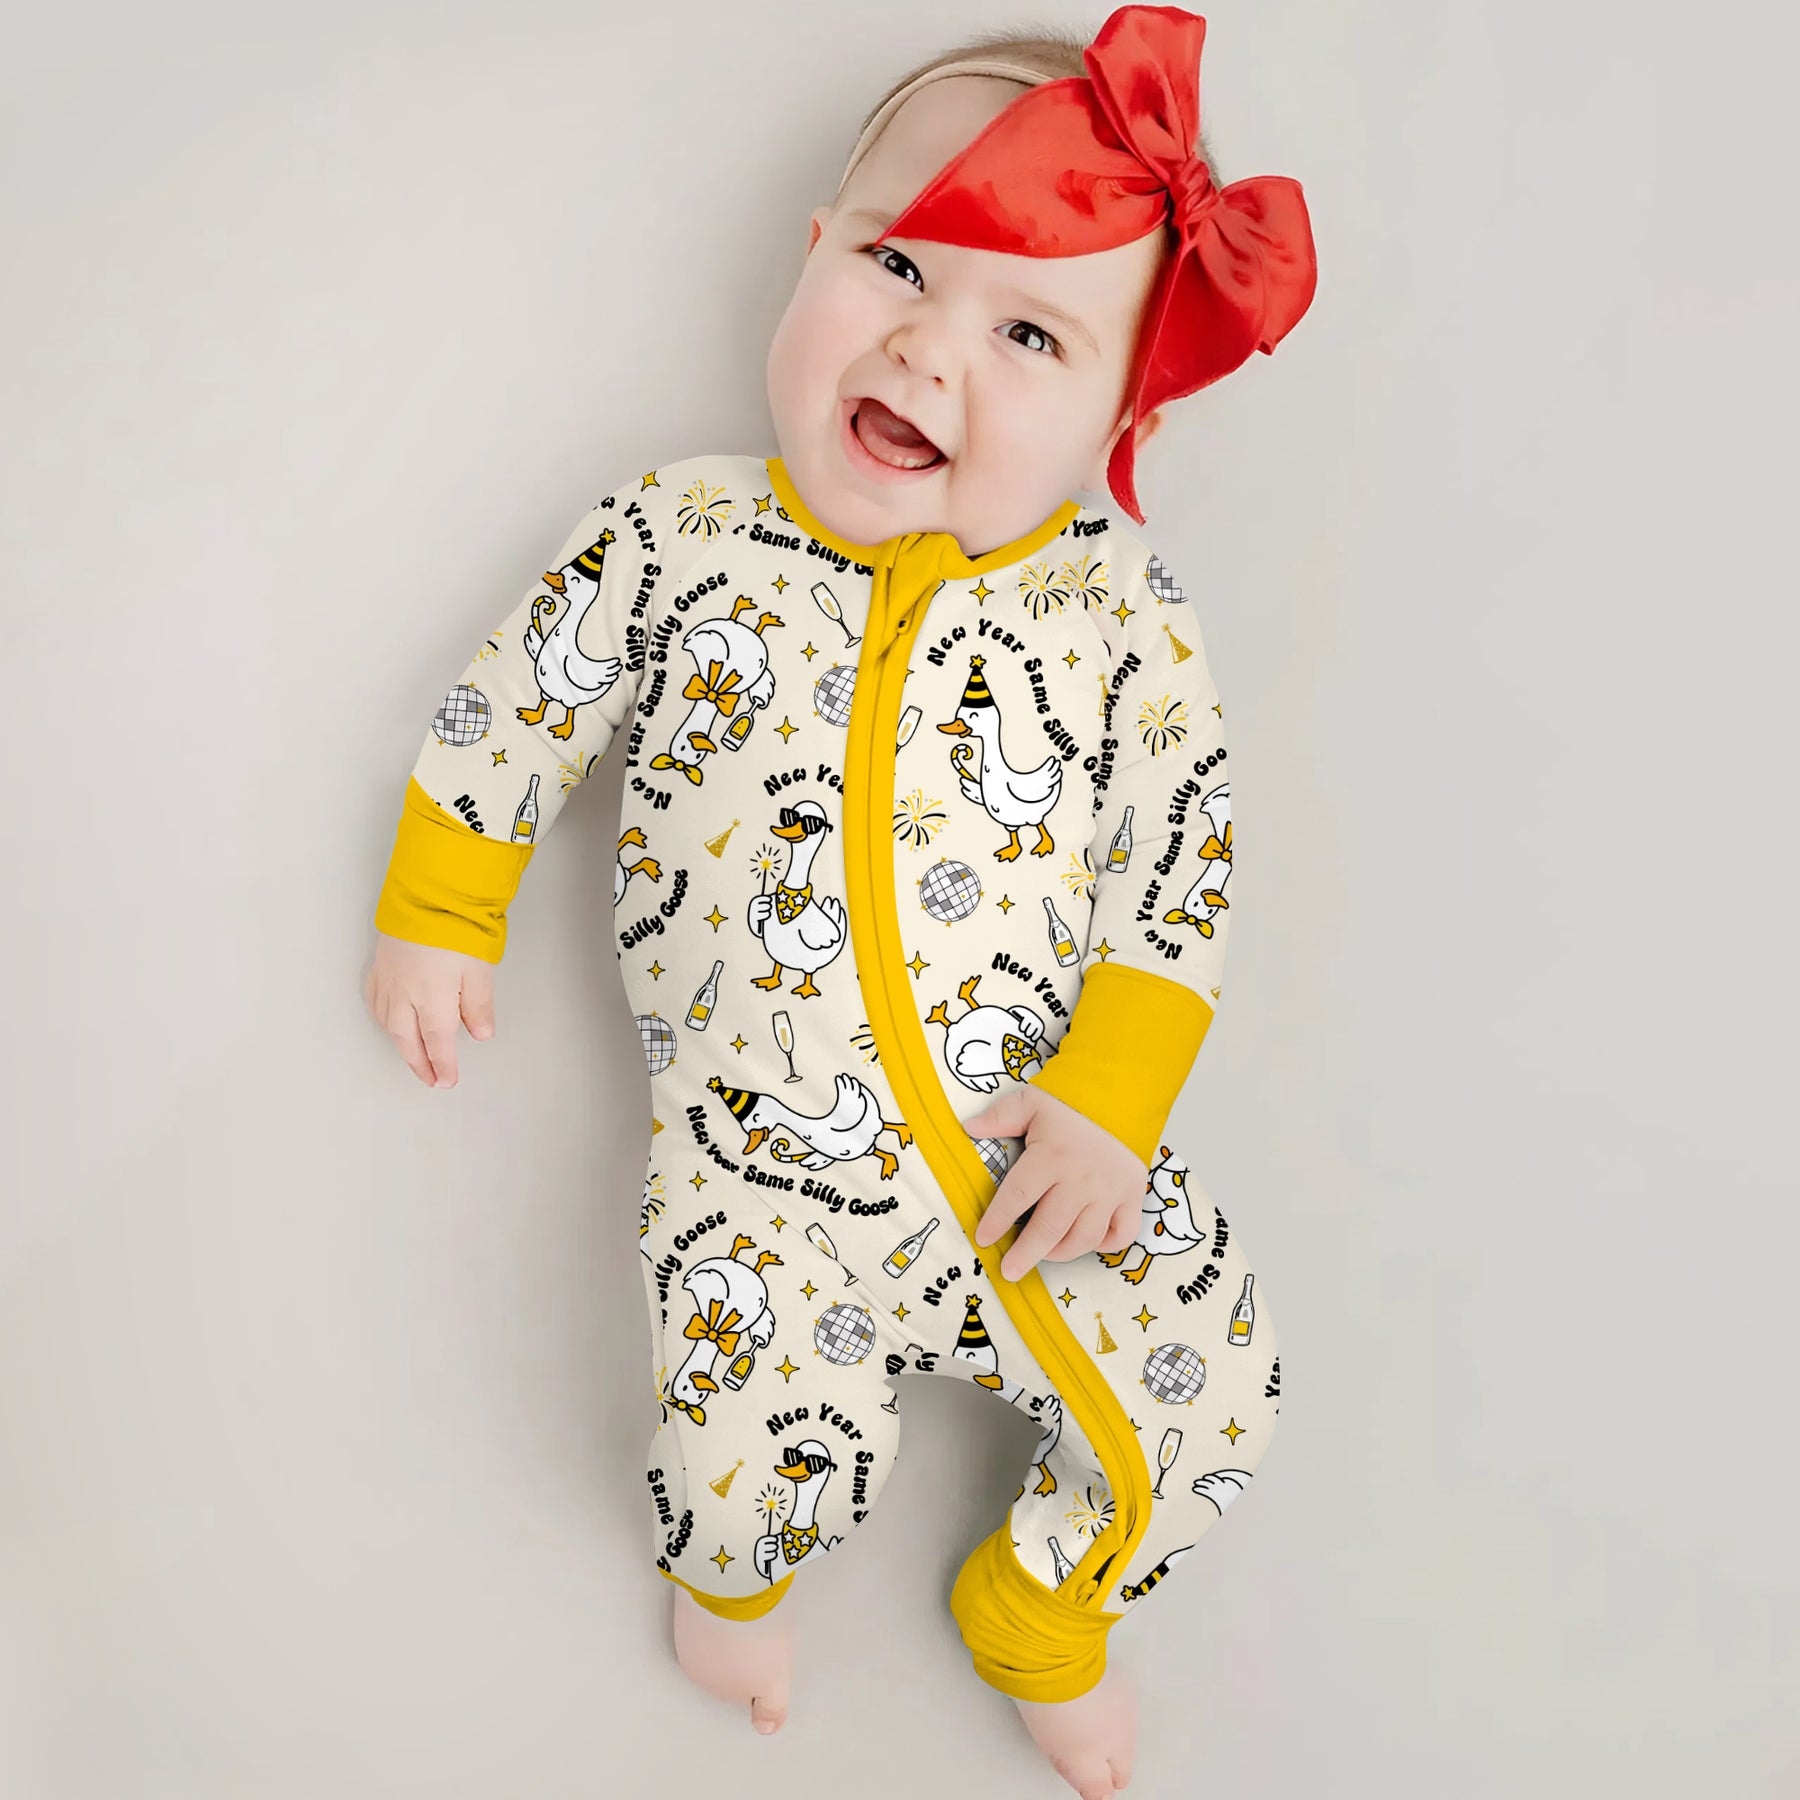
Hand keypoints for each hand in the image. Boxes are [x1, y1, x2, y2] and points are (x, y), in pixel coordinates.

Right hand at [363, 930, 495, 1087]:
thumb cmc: (455, 926)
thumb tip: (480, 1034)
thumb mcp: (479, 969)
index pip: (438, 1043)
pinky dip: (382, 1016)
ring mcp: (389, 979)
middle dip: (420, 1063)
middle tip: (430, 1079)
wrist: (425, 892)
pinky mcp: (380, 962)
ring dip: (400, 1043)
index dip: (443, 1065)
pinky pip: (375, 999)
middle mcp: (405, 995)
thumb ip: (478, 1005)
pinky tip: (388, 1019)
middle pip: (409, 1039)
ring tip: (412, 1055)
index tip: (447, 1081)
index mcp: (432, 999)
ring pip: (389, 1022)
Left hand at [964, 1086, 1145, 1282]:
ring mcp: (1110, 1192)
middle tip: (1009, 1271)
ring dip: (1060, 1252)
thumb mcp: (1031, 1102)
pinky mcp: (1132, 1198)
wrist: (1120, 1100)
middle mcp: (1082, 1179)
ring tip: (1042, 1254)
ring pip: (1084, 1238)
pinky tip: (1085, 1242)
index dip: (997, 1220)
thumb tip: (969, 1127)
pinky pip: (1121, 1234)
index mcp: (1052, 1156)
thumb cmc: (1070, 1106)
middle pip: (1050, 1228)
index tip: (983, 1239)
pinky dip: (1104, 1245)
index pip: (1018, 1196)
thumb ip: (1000, 1116)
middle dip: (1026, 1253)